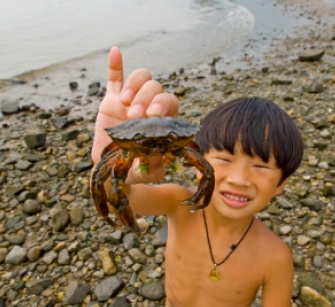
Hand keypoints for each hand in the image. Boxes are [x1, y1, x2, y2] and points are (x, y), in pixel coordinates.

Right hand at [92, 46, 178, 163]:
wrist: (113, 169)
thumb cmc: (136, 170)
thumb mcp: (148, 173)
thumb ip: (155, 165)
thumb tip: (160, 154)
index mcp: (163, 121)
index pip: (169, 102)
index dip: (162, 104)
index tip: (152, 115)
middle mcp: (150, 107)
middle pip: (155, 87)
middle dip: (146, 98)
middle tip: (134, 115)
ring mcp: (131, 101)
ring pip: (140, 78)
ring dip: (133, 86)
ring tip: (124, 103)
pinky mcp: (112, 100)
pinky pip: (114, 78)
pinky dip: (115, 65)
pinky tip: (116, 52)